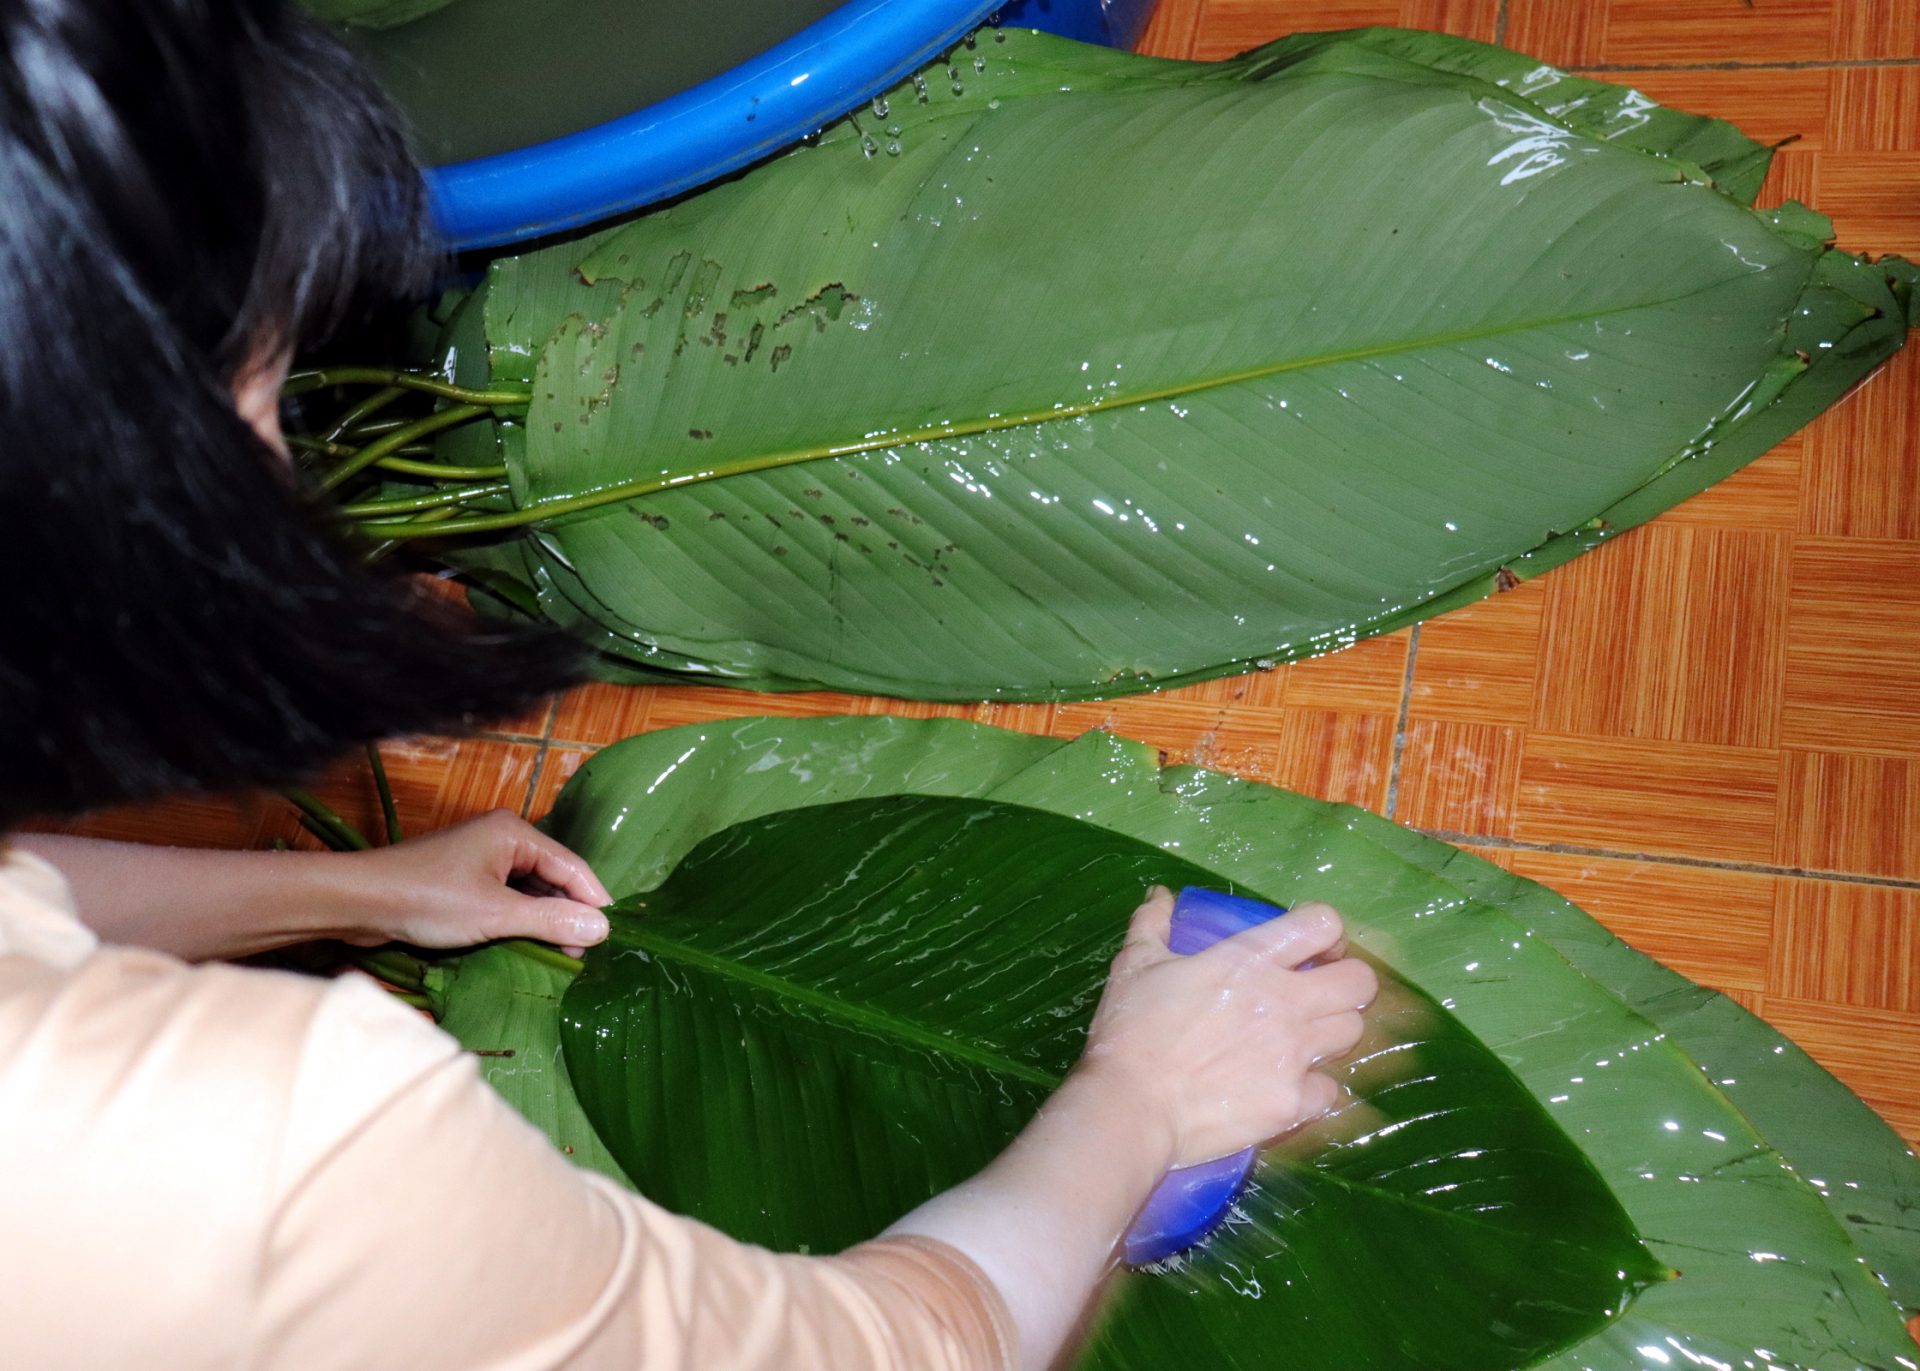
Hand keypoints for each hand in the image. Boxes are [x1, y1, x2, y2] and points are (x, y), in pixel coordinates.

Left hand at [333, 810, 610, 954]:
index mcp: (515, 832)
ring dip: (545, 918)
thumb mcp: (497, 914)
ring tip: (561, 953)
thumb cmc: (427, 898)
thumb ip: (552, 920)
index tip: (612, 936)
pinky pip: (507, 896)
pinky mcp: (464, 878)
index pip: (572, 866)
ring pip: (530, 888)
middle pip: (553, 876)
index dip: (594, 901)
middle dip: (569, 912)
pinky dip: (521, 918)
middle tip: (583, 952)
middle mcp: (502, 837)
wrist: (358, 901)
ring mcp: (481, 857)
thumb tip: (604, 928)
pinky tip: (528, 942)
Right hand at [1074, 886, 1376, 1170]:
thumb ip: (1152, 924)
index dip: (1325, 932)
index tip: (1310, 948)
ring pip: (1353, 1032)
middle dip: (1347, 981)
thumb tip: (1161, 896)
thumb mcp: (1134, 964)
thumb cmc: (1131, 1030)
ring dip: (1332, 1030)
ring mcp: (1294, 1055)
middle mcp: (1285, 1003)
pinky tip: (1288, 1086)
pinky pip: (1330, 1088)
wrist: (1132, 1106)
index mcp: (1250, 960)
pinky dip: (1314, 1086)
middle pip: (1360, 981)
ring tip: (1303, 1038)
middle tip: (1318, 993)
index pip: (1323, 924)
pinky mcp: (1294, 1103)